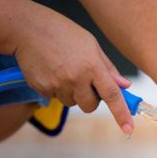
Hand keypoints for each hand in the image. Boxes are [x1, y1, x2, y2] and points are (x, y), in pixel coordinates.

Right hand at [12, 14, 134, 134]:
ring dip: (71, 93)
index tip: (128, 129)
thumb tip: (124, 86)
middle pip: (90, 106)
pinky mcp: (42, 88)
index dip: (121, 113)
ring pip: (72, 103)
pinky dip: (56, 89)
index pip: (111, 94)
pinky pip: (55, 98)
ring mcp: (58, 84)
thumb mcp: (91, 45)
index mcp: (92, 65)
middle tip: (83, 80)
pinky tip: (51, 71)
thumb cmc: (62, 33)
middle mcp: (76, 77)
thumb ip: (109, 68)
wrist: (28, 29)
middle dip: (90, 99)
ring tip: (63, 70)